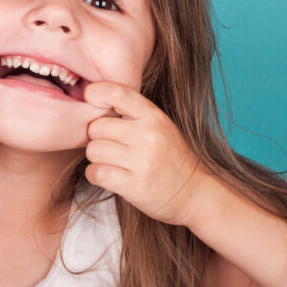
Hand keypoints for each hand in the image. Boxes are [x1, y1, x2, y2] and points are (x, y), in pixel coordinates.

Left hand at [83, 81, 207, 227]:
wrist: (196, 193)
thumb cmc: (170, 156)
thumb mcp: (159, 126)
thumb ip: (131, 113)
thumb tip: (91, 99)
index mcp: (154, 117)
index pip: (117, 93)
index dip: (96, 93)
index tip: (90, 100)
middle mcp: (148, 136)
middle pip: (96, 127)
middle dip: (97, 137)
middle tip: (110, 145)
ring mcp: (142, 161)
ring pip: (93, 150)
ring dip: (96, 158)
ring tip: (112, 162)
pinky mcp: (135, 186)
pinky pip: (95, 173)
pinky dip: (96, 175)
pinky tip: (109, 175)